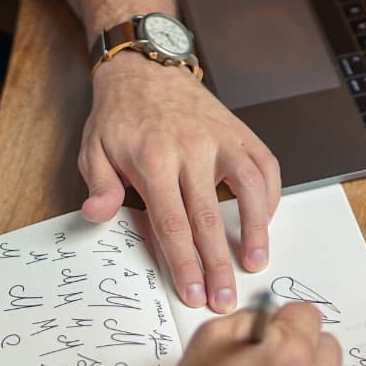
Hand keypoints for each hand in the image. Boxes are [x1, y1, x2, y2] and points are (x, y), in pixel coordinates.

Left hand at [79, 52, 280, 312]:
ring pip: (251, 191)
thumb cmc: (121, 115)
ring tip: (256, 264)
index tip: (194, 294)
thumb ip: (100, 185)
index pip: (173, 223)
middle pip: (211, 218)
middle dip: (219, 265)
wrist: (148, 68)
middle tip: (226, 298)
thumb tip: (98, 215)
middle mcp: (193, 149)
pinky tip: (265, 224)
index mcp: (153, 159)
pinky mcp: (242, 134)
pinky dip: (270, 199)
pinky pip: (266, 170)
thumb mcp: (94, 148)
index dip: (185, 264)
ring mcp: (223, 140)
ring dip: (257, 232)